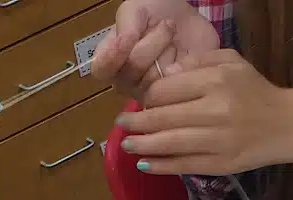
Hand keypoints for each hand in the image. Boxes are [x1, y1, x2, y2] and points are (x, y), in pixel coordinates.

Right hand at [91, 0, 218, 103]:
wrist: (191, 18)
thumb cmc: (156, 13)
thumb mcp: (134, 11)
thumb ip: (124, 27)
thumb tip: (122, 44)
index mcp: (111, 61)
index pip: (101, 70)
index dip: (111, 57)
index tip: (127, 38)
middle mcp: (126, 81)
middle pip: (133, 69)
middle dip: (153, 42)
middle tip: (167, 24)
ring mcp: (149, 93)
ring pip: (155, 78)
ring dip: (169, 50)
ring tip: (175, 38)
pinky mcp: (174, 96)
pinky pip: (176, 87)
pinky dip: (183, 66)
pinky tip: (186, 54)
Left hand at [118, 50, 292, 174]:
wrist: (286, 124)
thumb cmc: (255, 91)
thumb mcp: (231, 62)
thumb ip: (198, 61)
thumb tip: (167, 73)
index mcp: (215, 82)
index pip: (165, 90)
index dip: (148, 97)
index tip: (143, 102)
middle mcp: (215, 110)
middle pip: (161, 117)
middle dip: (136, 122)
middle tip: (122, 124)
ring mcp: (217, 140)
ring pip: (168, 143)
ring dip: (142, 145)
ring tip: (128, 144)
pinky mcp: (221, 164)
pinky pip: (183, 165)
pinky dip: (160, 166)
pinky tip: (145, 164)